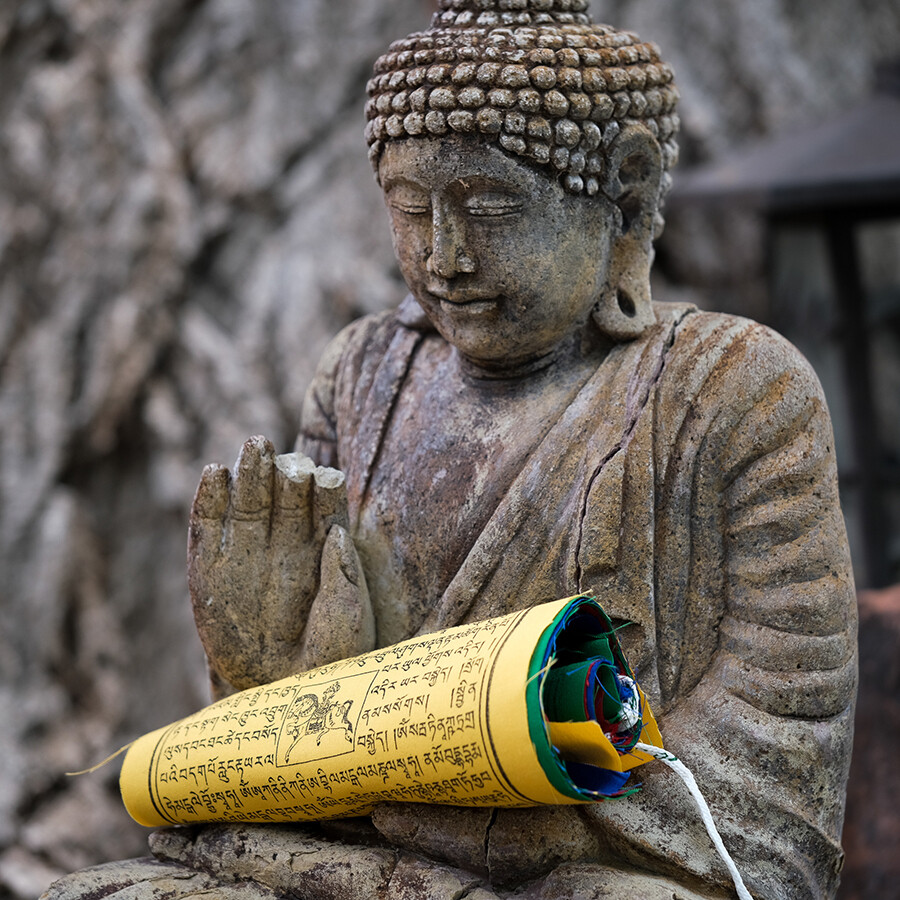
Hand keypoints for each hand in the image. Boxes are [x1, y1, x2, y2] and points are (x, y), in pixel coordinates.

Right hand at [188, 436, 374, 696]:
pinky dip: (209, 500)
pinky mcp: (209, 570)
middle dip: (285, 472)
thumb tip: (337, 535)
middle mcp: (287, 546)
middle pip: (286, 498)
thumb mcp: (347, 629)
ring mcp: (247, 555)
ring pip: (248, 504)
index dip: (324, 490)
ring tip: (254, 446)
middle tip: (282, 452)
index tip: (324, 477)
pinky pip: (208, 528)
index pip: (325, 509)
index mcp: (326, 553)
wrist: (280, 697)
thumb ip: (345, 583)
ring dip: (250, 473)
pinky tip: (215, 473)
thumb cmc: (327, 663)